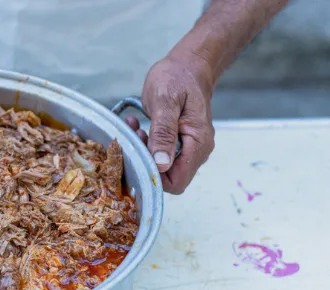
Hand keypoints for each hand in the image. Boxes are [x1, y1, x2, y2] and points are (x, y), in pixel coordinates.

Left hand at [141, 54, 214, 193]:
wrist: (188, 65)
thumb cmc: (178, 78)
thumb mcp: (165, 101)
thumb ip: (163, 132)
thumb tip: (161, 163)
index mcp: (198, 143)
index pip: (176, 181)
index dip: (154, 175)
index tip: (139, 153)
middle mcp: (197, 151)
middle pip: (169, 177)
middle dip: (147, 161)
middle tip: (136, 136)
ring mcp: (190, 147)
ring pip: (163, 166)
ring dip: (144, 151)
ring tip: (135, 128)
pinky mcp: (180, 142)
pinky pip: (161, 154)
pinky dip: (147, 145)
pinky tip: (139, 127)